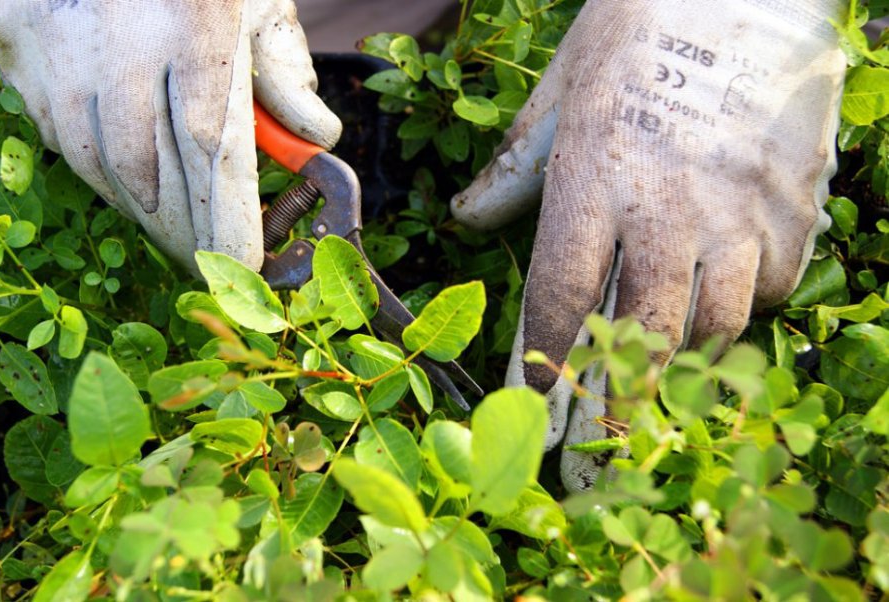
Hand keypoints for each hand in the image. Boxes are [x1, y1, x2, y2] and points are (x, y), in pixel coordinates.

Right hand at [0, 0, 340, 272]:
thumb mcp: (258, 2)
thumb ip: (285, 72)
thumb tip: (316, 141)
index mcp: (195, 24)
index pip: (210, 143)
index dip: (224, 213)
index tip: (242, 258)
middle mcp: (117, 38)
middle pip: (145, 167)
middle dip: (180, 228)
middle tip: (204, 262)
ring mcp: (57, 41)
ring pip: (91, 157)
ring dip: (134, 205)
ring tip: (169, 233)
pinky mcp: (15, 40)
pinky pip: (52, 127)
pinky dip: (92, 166)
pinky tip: (126, 184)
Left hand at [451, 0, 845, 489]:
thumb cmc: (639, 31)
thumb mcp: (561, 92)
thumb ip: (515, 168)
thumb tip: (468, 217)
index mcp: (594, 177)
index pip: (563, 294)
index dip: (549, 358)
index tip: (538, 401)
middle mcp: (666, 205)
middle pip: (645, 333)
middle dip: (624, 403)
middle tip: (608, 453)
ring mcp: (738, 208)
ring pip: (716, 322)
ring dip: (686, 358)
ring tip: (666, 377)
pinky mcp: (793, 204)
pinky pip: (771, 286)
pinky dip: (746, 303)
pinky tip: (726, 291)